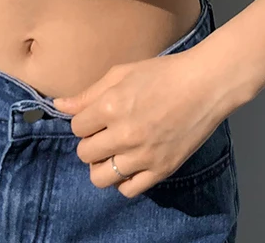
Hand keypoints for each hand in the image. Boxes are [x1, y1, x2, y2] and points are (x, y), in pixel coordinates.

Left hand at [51, 49, 233, 197]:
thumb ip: (89, 93)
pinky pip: (128, 190)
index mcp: (112, 106)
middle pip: (85, 153)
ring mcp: (143, 155)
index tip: (96, 115)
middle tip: (105, 132)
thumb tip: (58, 105)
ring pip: (101, 177)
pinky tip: (130, 163)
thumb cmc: (163, 73)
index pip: (76, 127)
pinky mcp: (161, 169)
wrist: (205, 85)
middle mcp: (124, 134)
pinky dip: (123, 180)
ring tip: (114, 151)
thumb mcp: (122, 73)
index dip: (84, 121)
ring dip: (102, 164)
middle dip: (90, 142)